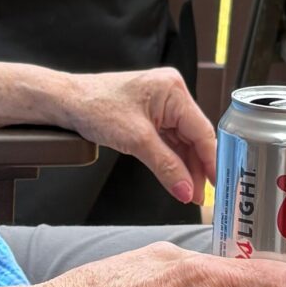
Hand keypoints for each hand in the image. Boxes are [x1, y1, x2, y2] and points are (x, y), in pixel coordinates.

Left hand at [53, 67, 217, 207]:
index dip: (211, 160)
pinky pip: (169, 140)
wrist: (66, 102)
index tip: (219, 184)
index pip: (202, 131)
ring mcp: (161, 105)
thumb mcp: (135, 140)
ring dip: (186, 167)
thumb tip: (187, 190)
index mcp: (173, 90)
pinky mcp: (151, 115)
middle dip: (198, 167)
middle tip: (202, 196)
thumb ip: (166, 166)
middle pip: (194, 137)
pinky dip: (172, 160)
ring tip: (190, 193)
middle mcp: (171, 94)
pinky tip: (178, 178)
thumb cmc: (95, 107)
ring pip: (182, 141)